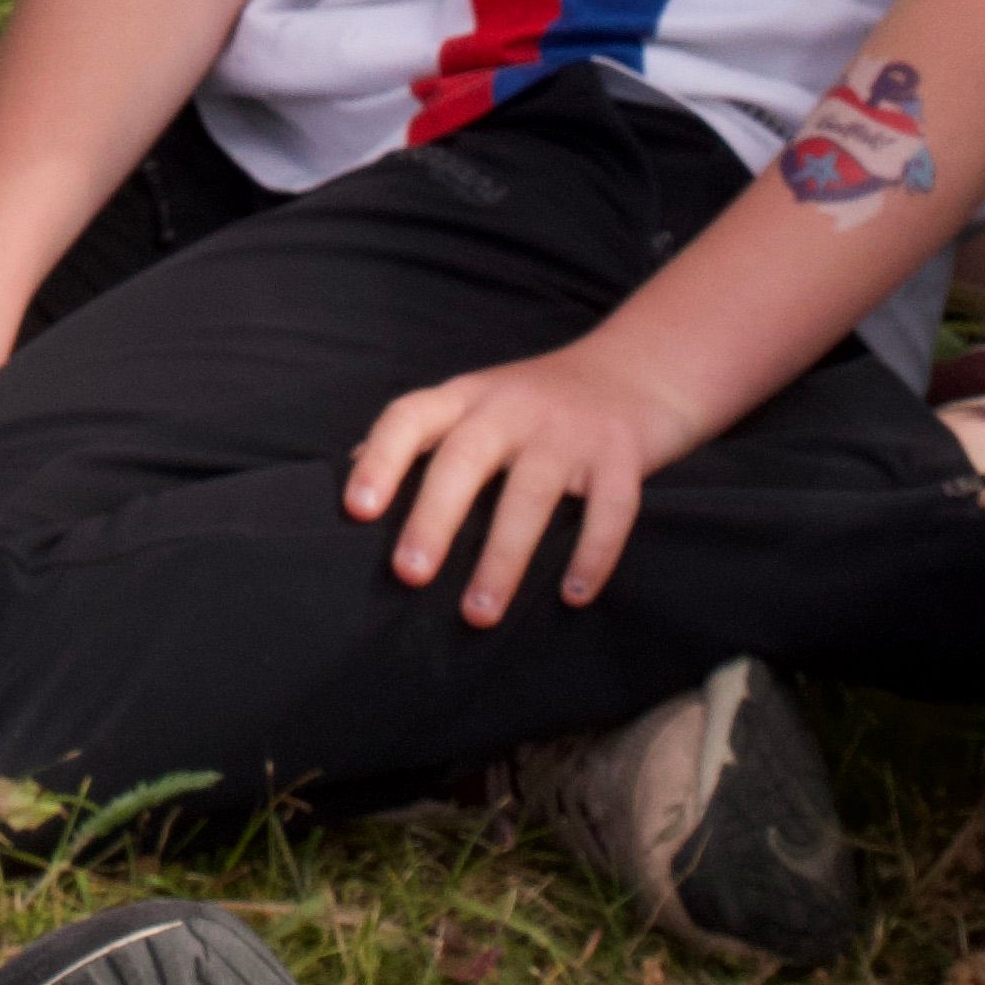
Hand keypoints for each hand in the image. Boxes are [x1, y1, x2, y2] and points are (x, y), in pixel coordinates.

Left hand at [345, 339, 690, 624]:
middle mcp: (511, 408)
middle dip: (434, 519)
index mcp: (466, 398)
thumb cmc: (536, 403)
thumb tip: (348, 472)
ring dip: (503, 558)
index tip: (356, 511)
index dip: (380, 461)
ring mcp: (568, 431)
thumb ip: (422, 434)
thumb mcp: (474, 401)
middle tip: (409, 574)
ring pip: (531, 494)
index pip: (409, 418)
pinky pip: (609, 508)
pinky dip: (593, 554)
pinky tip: (572, 597)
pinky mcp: (621, 456)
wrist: (635, 370)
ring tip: (479, 614)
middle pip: (464, 460)